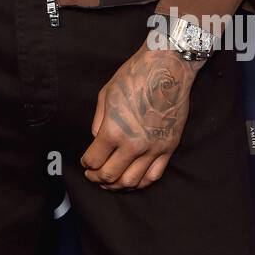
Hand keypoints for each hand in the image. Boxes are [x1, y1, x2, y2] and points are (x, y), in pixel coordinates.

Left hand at [80, 42, 202, 190]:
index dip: (86, 164)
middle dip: (97, 178)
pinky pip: (154, 176)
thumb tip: (96, 140)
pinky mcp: (169, 148)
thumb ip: (98, 122)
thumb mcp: (105, 95)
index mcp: (114, 131)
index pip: (94, 160)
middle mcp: (133, 144)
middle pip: (110, 175)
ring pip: (132, 181)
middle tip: (93, 175)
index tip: (85, 163)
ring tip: (111, 181)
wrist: (166, 68)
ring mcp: (153, 148)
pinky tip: (132, 179)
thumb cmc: (134, 77)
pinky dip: (140, 183)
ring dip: (118, 185)